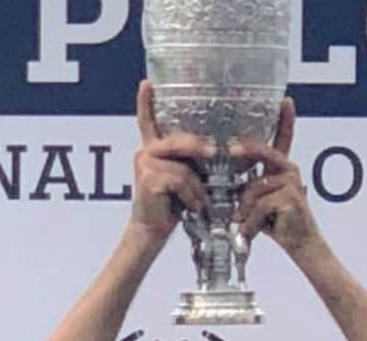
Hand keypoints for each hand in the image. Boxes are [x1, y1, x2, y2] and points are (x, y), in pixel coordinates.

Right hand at [129, 80, 212, 241]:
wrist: (152, 231)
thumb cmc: (172, 206)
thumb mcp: (187, 179)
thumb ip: (194, 162)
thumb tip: (222, 151)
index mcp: (154, 150)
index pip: (148, 121)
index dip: (146, 102)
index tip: (146, 83)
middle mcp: (145, 152)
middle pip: (180, 141)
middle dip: (200, 149)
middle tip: (215, 153)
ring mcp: (144, 163)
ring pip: (184, 165)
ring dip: (197, 186)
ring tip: (198, 201)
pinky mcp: (147, 177)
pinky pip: (181, 179)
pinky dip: (191, 195)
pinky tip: (189, 206)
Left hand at [231, 99, 321, 256]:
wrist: (300, 244)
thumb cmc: (276, 222)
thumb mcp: (258, 200)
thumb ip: (248, 185)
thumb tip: (222, 178)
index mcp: (282, 167)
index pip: (284, 139)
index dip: (285, 119)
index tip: (286, 101)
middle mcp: (290, 170)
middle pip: (262, 152)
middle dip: (245, 150)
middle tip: (230, 149)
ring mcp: (292, 183)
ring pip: (253, 188)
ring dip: (243, 211)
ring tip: (243, 225)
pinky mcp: (291, 198)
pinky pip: (259, 205)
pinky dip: (250, 223)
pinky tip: (251, 233)